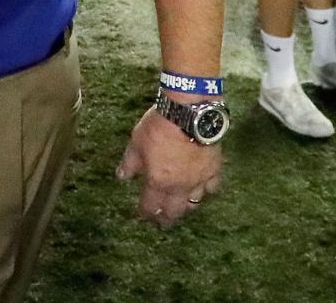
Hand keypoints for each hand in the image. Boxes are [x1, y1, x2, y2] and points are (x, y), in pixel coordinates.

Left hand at [116, 107, 221, 227]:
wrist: (188, 113)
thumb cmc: (159, 126)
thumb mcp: (136, 142)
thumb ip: (130, 163)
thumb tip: (121, 177)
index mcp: (158, 181)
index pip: (150, 206)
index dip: (146, 213)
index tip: (143, 215)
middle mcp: (179, 187)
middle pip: (174, 212)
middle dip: (167, 219)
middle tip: (163, 222)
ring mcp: (198, 180)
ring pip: (194, 203)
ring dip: (186, 207)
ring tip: (181, 207)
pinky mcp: (213, 170)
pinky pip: (212, 188)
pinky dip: (207, 190)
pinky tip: (203, 188)